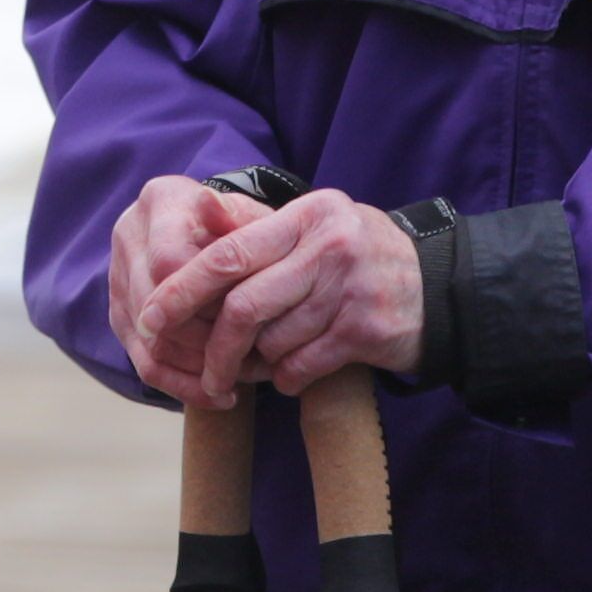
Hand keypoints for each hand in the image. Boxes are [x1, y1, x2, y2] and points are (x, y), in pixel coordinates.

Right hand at [108, 176, 252, 401]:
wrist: (216, 231)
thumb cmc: (243, 227)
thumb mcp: (251, 217)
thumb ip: (239, 220)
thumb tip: (211, 206)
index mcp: (160, 202)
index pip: (169, 263)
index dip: (209, 299)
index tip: (249, 319)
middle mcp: (129, 236)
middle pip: (155, 307)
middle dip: (205, 340)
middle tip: (250, 362)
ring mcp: (118, 277)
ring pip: (147, 341)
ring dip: (195, 370)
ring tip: (238, 383)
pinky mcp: (120, 313)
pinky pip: (142, 362)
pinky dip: (180, 385)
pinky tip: (216, 396)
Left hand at [139, 188, 425, 410]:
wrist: (441, 289)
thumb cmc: (357, 258)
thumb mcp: (313, 228)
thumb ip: (257, 231)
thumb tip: (190, 224)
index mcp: (307, 214)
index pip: (228, 253)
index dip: (182, 290)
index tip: (150, 318)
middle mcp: (328, 245)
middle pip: (244, 306)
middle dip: (213, 348)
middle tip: (203, 374)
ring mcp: (349, 288)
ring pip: (272, 341)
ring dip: (256, 365)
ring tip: (260, 367)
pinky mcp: (366, 330)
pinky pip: (303, 365)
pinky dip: (287, 378)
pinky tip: (292, 375)